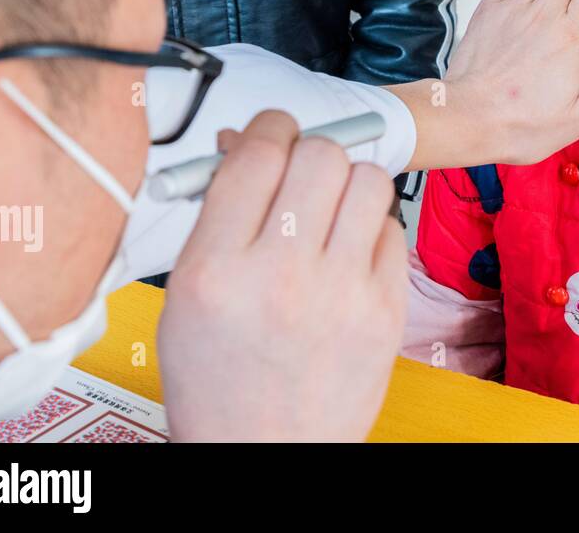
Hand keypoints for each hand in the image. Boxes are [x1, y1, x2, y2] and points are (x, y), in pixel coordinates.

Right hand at [159, 111, 406, 441]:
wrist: (266, 452)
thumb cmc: (219, 380)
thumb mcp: (186, 297)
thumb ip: (215, 214)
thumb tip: (247, 144)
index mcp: (215, 271)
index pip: (258, 153)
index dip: (269, 127)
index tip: (273, 131)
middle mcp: (281, 277)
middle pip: (321, 155)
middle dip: (310, 151)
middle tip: (301, 172)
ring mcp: (342, 293)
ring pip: (369, 180)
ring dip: (349, 182)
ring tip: (329, 208)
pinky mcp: (386, 309)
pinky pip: (393, 227)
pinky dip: (372, 227)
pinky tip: (349, 251)